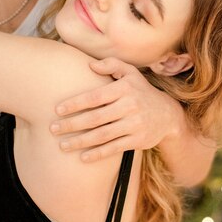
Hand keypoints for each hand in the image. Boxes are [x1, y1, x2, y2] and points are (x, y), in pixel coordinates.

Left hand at [50, 58, 180, 161]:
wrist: (168, 114)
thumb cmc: (141, 91)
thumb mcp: (130, 73)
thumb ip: (111, 65)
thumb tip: (90, 65)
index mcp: (124, 89)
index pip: (95, 97)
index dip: (75, 104)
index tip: (58, 110)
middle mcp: (129, 106)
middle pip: (95, 118)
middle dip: (72, 124)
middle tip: (53, 128)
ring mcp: (134, 125)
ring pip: (102, 135)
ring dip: (80, 141)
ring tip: (62, 145)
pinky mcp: (137, 140)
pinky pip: (114, 148)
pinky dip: (98, 153)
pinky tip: (83, 156)